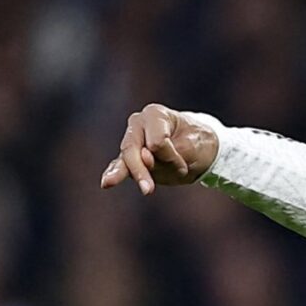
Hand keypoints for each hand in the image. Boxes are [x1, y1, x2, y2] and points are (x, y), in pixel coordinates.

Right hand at [100, 104, 218, 195]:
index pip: (157, 141)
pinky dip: (114, 172)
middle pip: (133, 148)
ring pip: (127, 159)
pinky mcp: (131, 158)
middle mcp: (139, 123)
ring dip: (127, 174)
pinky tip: (106, 182)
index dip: (171, 157)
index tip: (184, 165)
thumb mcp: (195, 146)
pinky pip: (120, 165)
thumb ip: (171, 151)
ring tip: (109, 183)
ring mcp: (133, 140)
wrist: (200, 147)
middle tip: (148, 190)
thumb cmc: (198, 142)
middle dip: (140, 169)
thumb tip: (144, 157)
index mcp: (156, 114)